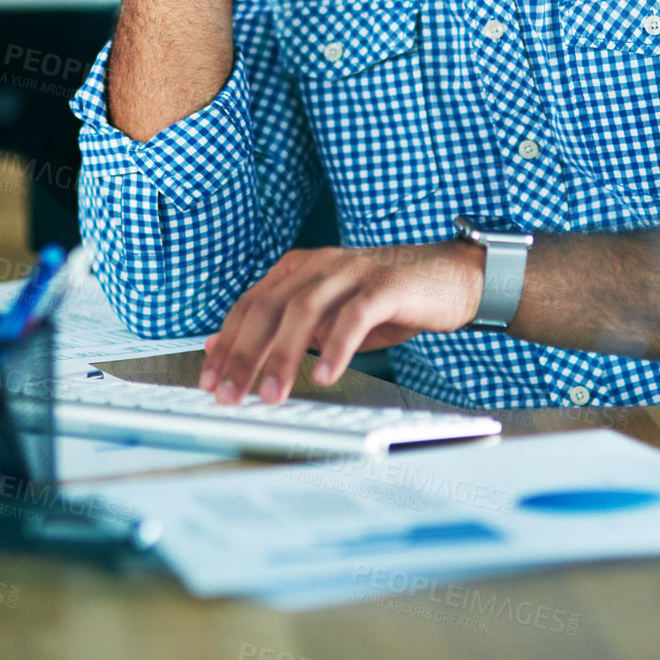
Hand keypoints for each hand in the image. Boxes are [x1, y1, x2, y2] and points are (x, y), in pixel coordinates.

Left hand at [199, 239, 486, 404]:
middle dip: (244, 355)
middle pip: (268, 307)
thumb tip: (221, 345)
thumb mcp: (327, 317)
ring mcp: (352, 271)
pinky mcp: (386, 285)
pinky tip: (325, 374)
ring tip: (272, 395)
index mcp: (298, 269)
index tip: (210, 381)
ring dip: (283, 356)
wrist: (449, 277)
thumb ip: (281, 328)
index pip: (249, 305)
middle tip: (230, 395)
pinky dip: (337, 346)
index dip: (226, 344)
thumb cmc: (385, 302)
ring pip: (304, 310)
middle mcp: (320, 264)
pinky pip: (355, 315)